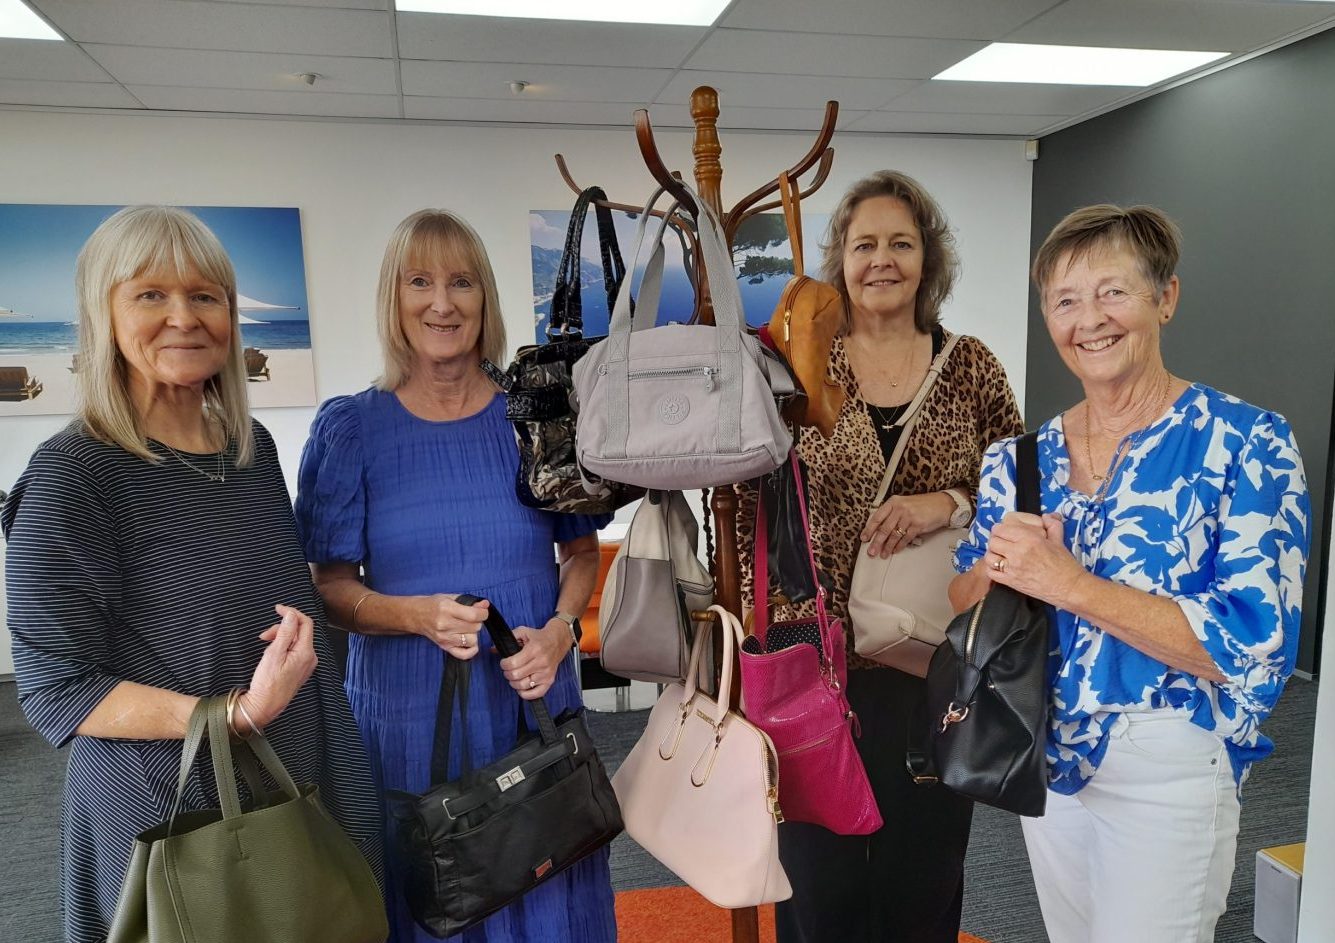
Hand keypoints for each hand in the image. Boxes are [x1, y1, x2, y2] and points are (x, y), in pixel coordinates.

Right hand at [240, 604, 317, 730]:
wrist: (264, 706)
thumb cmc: (267, 683)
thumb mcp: (273, 653)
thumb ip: (284, 632)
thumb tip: (291, 615)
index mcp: (306, 652)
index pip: (306, 623)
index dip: (292, 612)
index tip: (277, 608)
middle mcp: (310, 657)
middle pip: (300, 631)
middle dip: (282, 628)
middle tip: (263, 636)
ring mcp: (306, 664)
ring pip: (295, 640)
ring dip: (280, 637)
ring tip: (265, 645)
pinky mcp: (300, 669)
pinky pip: (294, 650)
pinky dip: (283, 646)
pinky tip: (271, 653)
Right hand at [417, 594, 488, 658]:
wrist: (416, 615)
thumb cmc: (433, 605)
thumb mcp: (450, 598)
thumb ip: (469, 602)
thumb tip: (485, 605)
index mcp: (447, 609)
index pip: (473, 616)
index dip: (483, 613)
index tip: (482, 611)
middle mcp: (445, 624)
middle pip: (474, 628)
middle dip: (477, 622)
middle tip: (471, 618)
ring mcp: (444, 638)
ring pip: (472, 640)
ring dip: (473, 634)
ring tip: (467, 628)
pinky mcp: (444, 647)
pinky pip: (463, 655)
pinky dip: (471, 650)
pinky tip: (469, 642)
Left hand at [498, 620, 569, 700]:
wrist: (558, 640)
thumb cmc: (539, 637)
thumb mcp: (523, 632)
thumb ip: (508, 638)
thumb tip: (492, 649)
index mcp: (534, 649)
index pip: (513, 663)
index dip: (504, 664)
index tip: (504, 662)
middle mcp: (541, 662)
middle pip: (516, 675)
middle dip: (507, 673)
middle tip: (508, 669)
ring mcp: (546, 673)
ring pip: (524, 685)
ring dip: (514, 683)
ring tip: (514, 677)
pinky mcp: (550, 680)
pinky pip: (537, 693)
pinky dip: (526, 694)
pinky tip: (521, 688)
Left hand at [861, 491, 954, 557]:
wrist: (941, 504)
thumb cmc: (922, 505)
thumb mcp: (904, 504)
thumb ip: (891, 514)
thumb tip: (878, 529)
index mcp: (893, 502)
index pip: (877, 517)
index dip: (869, 529)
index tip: (864, 538)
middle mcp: (900, 508)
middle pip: (884, 528)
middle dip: (876, 542)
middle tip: (871, 551)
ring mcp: (909, 517)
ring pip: (894, 535)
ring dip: (887, 547)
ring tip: (883, 554)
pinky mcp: (918, 525)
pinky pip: (905, 538)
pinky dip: (899, 546)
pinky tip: (895, 550)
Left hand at [981, 512, 1087, 606]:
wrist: (1069, 588)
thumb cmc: (1065, 565)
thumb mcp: (1059, 540)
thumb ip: (1051, 525)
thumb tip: (1046, 516)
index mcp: (1029, 539)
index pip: (1001, 529)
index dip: (1000, 529)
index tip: (1003, 531)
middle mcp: (1019, 552)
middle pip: (993, 541)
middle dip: (996, 540)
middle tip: (1001, 542)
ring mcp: (1013, 568)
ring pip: (989, 556)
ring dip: (993, 554)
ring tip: (1000, 554)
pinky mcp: (1011, 582)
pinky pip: (991, 573)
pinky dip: (992, 568)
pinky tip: (999, 567)